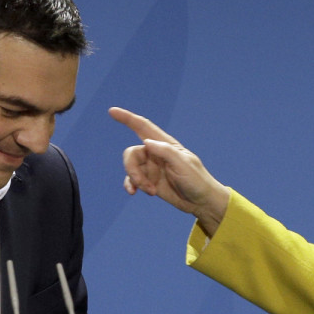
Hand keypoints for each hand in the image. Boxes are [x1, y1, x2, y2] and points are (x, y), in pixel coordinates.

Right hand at [109, 107, 230, 235]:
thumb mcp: (183, 164)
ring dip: (136, 180)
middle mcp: (156, 153)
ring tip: (149, 191)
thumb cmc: (196, 180)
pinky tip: (134, 192)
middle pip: (132, 153)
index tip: (112, 111)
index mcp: (165, 144)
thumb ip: (165, 151)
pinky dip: (131, 185)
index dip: (128, 118)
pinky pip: (132, 180)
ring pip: (131, 168)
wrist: (200, 202)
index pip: (143, 127)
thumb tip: (146, 142)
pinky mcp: (149, 181)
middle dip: (132, 168)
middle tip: (141, 184)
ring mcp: (151, 167)